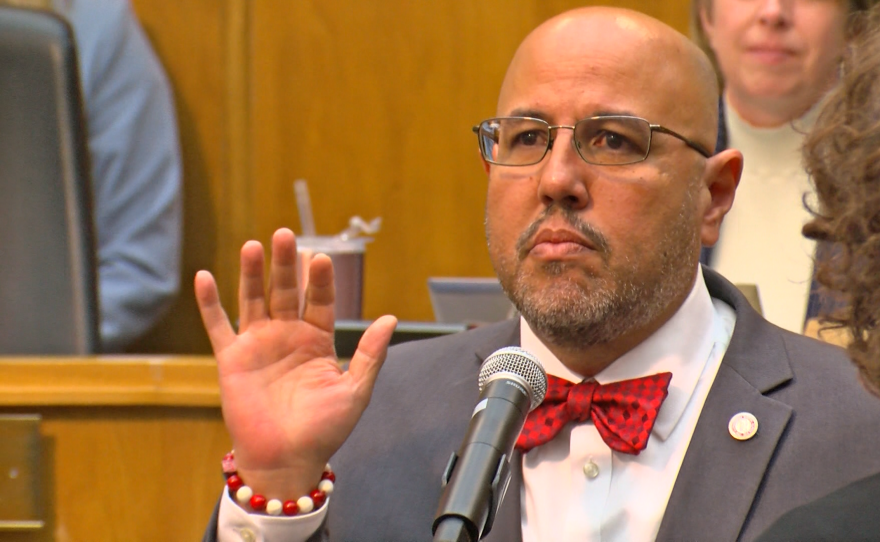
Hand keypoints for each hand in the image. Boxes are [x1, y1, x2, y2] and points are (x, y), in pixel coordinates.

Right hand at [195, 228, 396, 496]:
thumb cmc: (323, 431)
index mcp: (318, 340)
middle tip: (286, 235)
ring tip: (254, 245)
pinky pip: (218, 325)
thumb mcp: (354, 392)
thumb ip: (370, 355)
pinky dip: (209, 302)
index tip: (321, 258)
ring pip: (254, 299)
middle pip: (287, 290)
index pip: (321, 300)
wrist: (286, 461)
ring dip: (252, 273)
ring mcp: (258, 344)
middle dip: (286, 264)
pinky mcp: (231, 359)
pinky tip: (204, 276)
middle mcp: (288, 336)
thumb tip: (390, 318)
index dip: (320, 279)